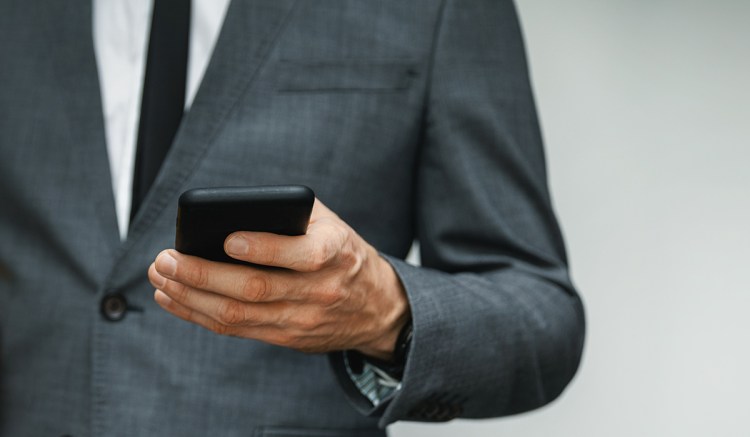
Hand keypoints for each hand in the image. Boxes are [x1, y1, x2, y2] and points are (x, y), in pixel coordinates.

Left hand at [148, 199, 409, 359]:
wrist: (374, 305)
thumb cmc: (342, 252)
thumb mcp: (331, 224)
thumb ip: (291, 213)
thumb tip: (228, 212)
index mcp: (336, 252)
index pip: (301, 255)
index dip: (263, 248)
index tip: (227, 239)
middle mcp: (321, 290)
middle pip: (256, 290)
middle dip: (204, 275)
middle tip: (166, 260)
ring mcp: (303, 320)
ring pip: (238, 315)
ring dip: (191, 297)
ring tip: (161, 277)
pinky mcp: (287, 338)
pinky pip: (237, 329)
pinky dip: (199, 315)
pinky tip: (174, 298)